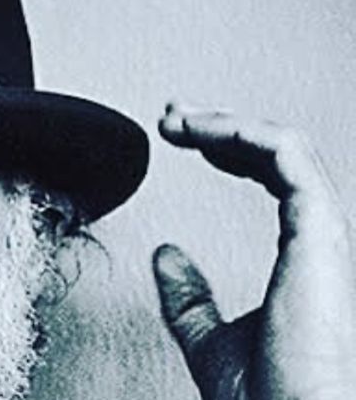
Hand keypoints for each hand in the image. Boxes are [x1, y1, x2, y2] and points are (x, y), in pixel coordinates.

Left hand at [153, 103, 355, 399]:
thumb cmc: (270, 399)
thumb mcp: (210, 338)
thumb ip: (190, 298)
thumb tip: (166, 258)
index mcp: (301, 259)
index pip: (271, 177)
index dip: (227, 147)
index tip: (179, 136)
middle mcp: (317, 242)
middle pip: (278, 155)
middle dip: (222, 124)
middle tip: (172, 115)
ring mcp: (322, 234)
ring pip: (286, 147)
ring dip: (226, 122)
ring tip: (176, 118)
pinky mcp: (318, 230)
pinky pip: (289, 156)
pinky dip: (243, 133)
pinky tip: (201, 132)